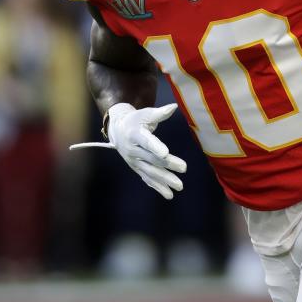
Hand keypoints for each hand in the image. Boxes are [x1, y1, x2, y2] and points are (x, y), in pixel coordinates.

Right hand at [70, 103, 186, 198]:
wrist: (118, 130)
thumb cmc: (136, 120)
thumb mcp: (145, 114)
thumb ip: (160, 113)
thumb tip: (174, 107)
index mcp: (135, 134)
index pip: (146, 141)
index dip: (155, 146)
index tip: (165, 152)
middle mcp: (133, 150)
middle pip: (151, 158)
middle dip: (167, 165)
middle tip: (184, 168)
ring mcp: (134, 161)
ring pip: (150, 172)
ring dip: (164, 180)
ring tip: (179, 186)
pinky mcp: (136, 168)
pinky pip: (147, 179)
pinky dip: (157, 187)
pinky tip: (169, 194)